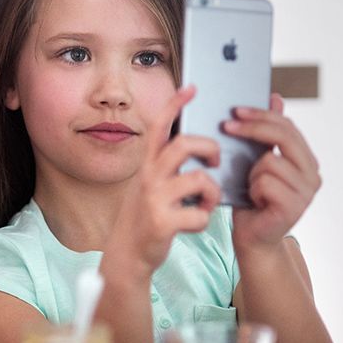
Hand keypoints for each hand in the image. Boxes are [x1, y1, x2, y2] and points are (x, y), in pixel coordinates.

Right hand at [106, 86, 222, 273]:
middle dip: (208, 148)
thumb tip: (195, 144)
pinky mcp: (162, 223)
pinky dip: (204, 220)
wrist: (127, 254)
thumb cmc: (146, 216)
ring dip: (212, 191)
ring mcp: (154, 199)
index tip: (191, 88)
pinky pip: (198, 215)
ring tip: (208, 201)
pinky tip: (196, 223)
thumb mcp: (151, 184)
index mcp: (149, 164)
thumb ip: (167, 165)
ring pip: (198, 179)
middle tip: (215, 161)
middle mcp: (149, 177)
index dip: (175, 105)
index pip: (161, 126)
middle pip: (183, 144)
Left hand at [227, 94, 320, 250]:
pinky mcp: (294, 207)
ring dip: (251, 173)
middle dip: (252, 128)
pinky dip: (252, 189)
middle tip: (227, 125)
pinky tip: (255, 201)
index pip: (287, 126)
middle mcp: (312, 174)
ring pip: (269, 161)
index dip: (261, 115)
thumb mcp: (257, 162)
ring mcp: (306, 192)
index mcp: (307, 160)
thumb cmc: (252, 200)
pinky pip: (265, 182)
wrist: (252, 239)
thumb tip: (276, 97)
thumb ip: (268, 135)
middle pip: (284, 136)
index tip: (236, 110)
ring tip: (252, 188)